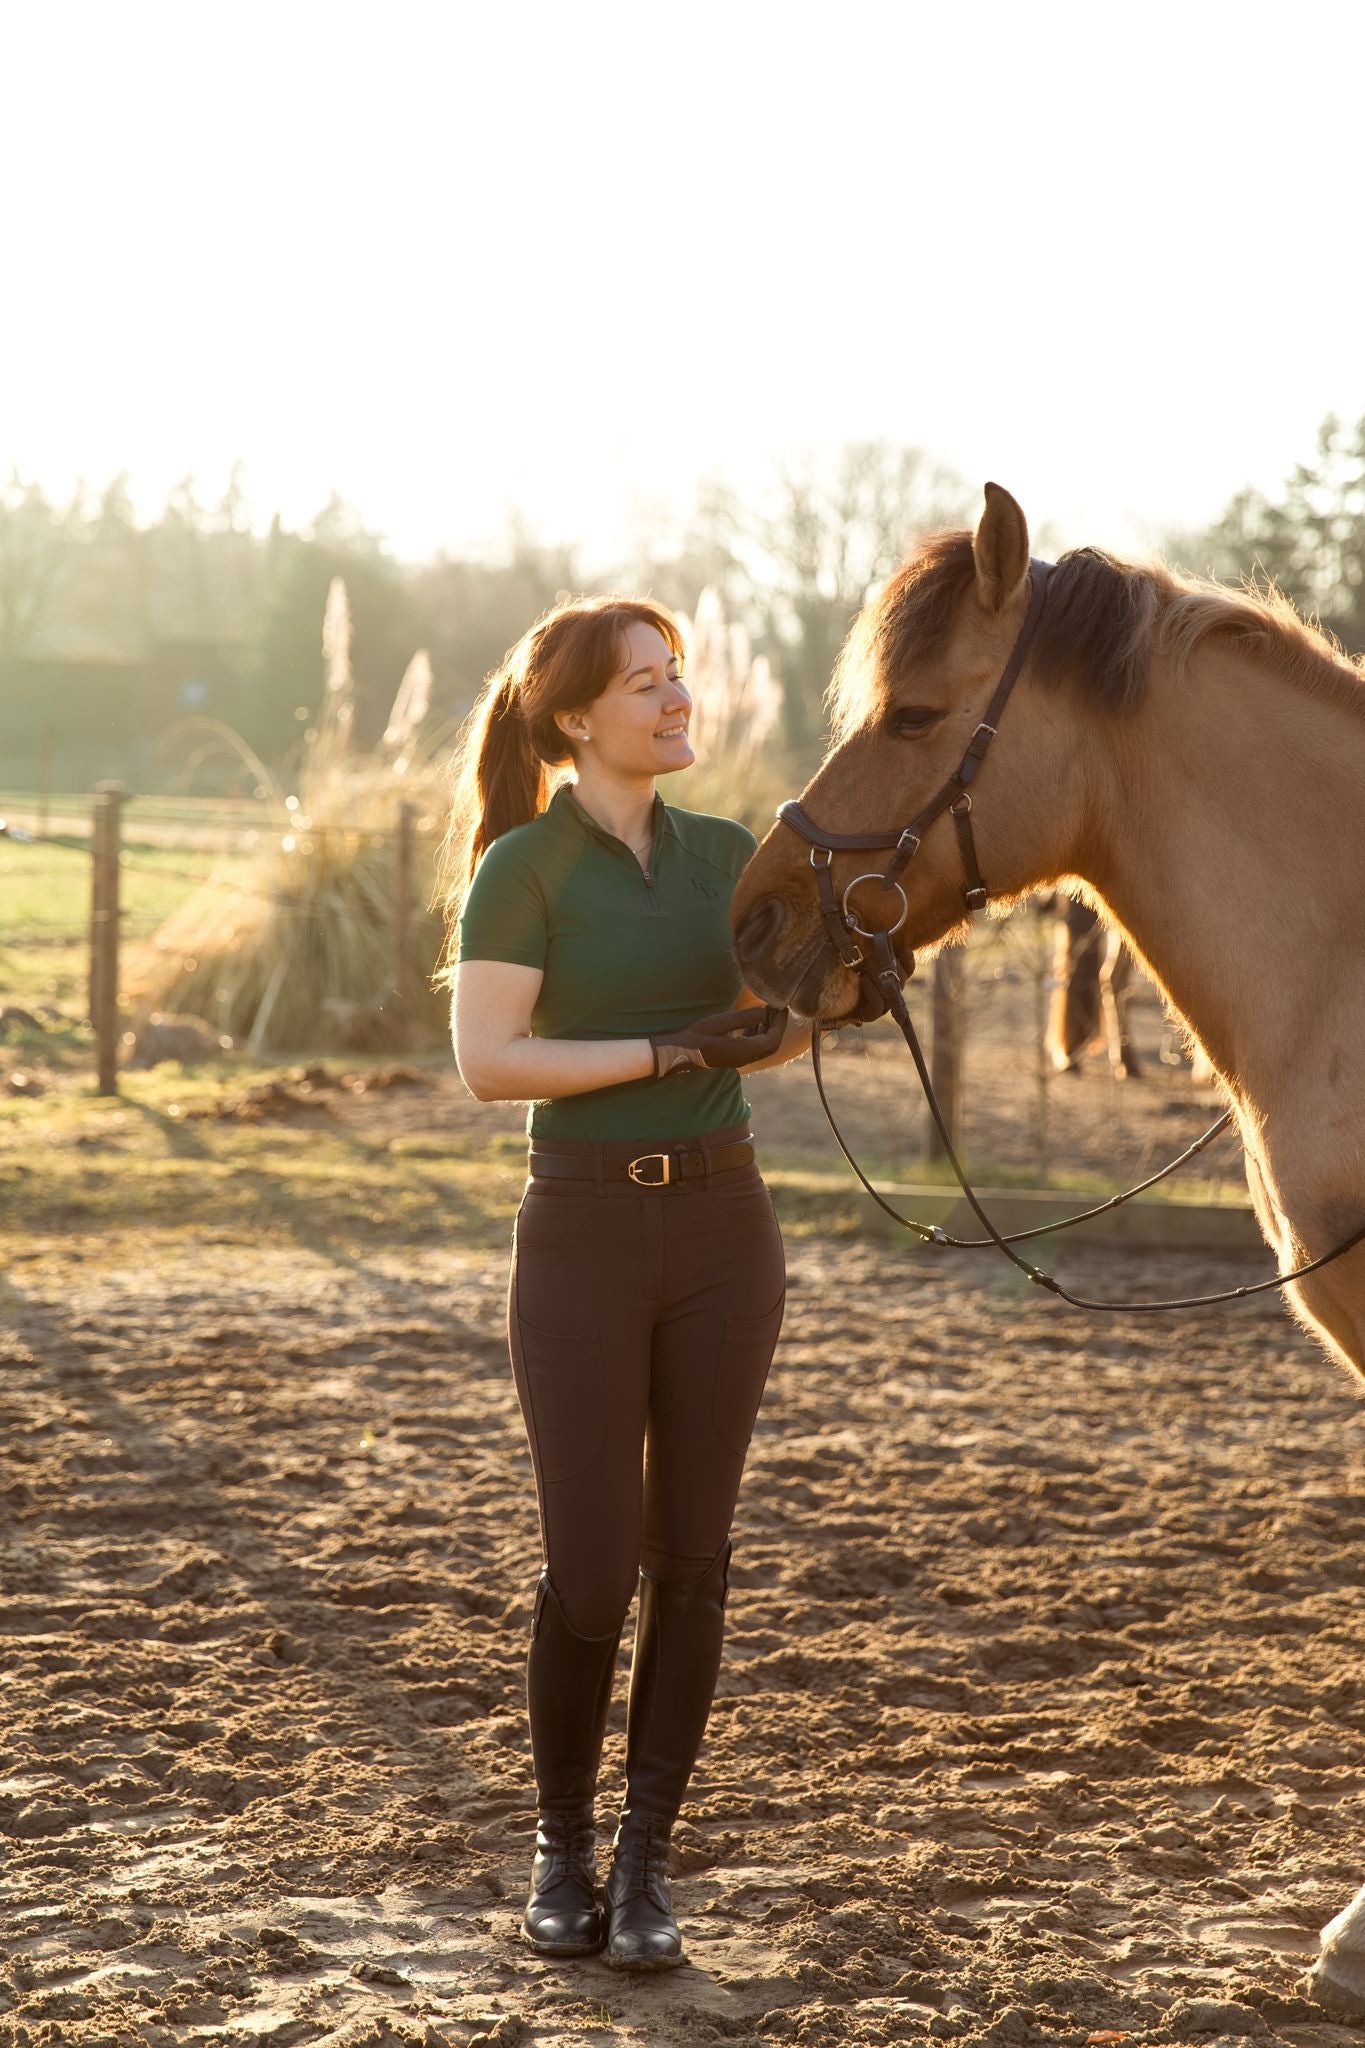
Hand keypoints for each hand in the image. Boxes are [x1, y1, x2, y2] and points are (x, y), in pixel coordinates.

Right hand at [649, 1003, 788, 1076]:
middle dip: (777, 1026)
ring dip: (768, 1028)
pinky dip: (758, 1032)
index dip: (780, 1024)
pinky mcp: (733, 1055)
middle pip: (770, 1044)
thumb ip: (743, 1018)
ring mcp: (739, 1058)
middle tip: (778, 1008)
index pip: (772, 1040)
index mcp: (744, 1052)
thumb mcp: (720, 1023)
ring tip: (768, 1010)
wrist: (679, 1053)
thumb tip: (763, 1011)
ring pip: (762, 1045)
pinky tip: (755, 1021)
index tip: (782, 1008)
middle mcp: (745, 1058)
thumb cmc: (697, 1037)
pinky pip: (753, 1045)